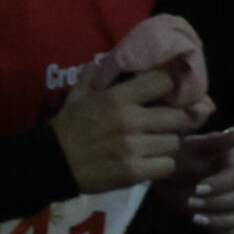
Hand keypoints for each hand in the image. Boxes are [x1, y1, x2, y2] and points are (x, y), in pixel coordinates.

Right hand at [49, 62, 199, 192]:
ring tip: (152, 144)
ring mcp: (134, 148)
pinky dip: (161, 164)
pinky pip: (167, 165)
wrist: (54, 163)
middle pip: (178, 116)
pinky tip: (149, 161)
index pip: (162, 82)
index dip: (165, 87)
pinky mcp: (135, 172)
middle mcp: (130, 120)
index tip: (161, 94)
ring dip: (164, 144)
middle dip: (174, 119)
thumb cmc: (69, 127)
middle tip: (164, 123)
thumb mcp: (77, 95)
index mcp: (116, 98)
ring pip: (173, 143)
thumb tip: (103, 61)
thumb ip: (93, 76)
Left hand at [153, 127, 233, 233]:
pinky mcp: (227, 218)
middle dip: (216, 202)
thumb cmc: (176, 155)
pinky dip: (224, 231)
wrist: (162, 173)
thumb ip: (215, 140)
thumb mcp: (190, 145)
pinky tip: (205, 226)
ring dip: (220, 219)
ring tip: (196, 218)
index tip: (198, 188)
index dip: (220, 184)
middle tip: (191, 202)